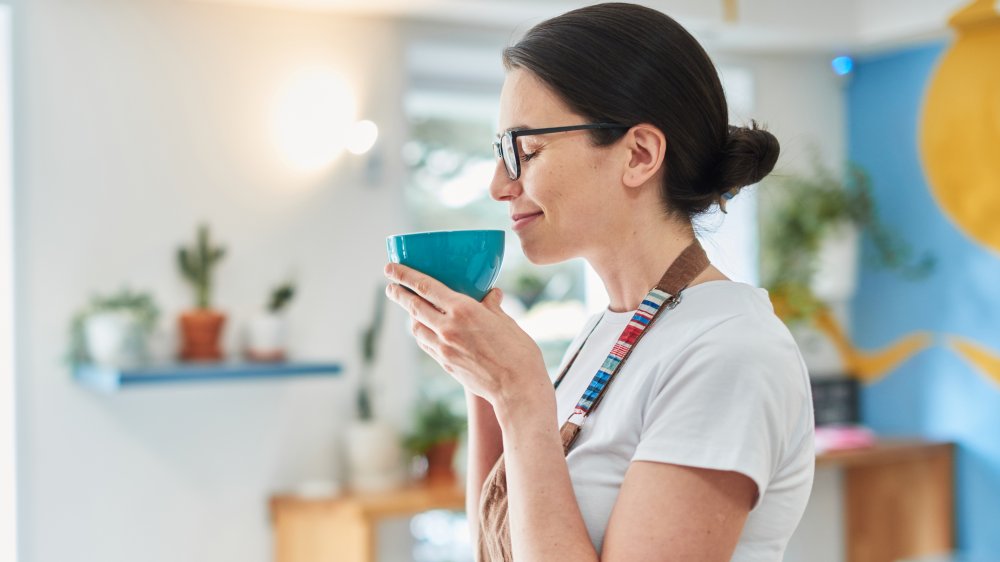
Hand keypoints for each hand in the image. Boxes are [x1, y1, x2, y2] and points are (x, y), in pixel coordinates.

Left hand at [383, 263, 550, 409]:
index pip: (426, 287)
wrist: (517, 388)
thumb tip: (491, 294)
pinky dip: (422, 334)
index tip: (391, 268)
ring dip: (410, 316)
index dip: (405, 276)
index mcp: (463, 310)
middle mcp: (448, 328)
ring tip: (409, 308)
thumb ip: (492, 306)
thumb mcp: (506, 321)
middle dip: (399, 294)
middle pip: (414, 307)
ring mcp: (444, 348)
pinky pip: (426, 344)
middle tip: (389, 286)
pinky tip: (425, 330)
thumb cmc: (519, 352)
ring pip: (416, 328)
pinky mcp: (446, 364)